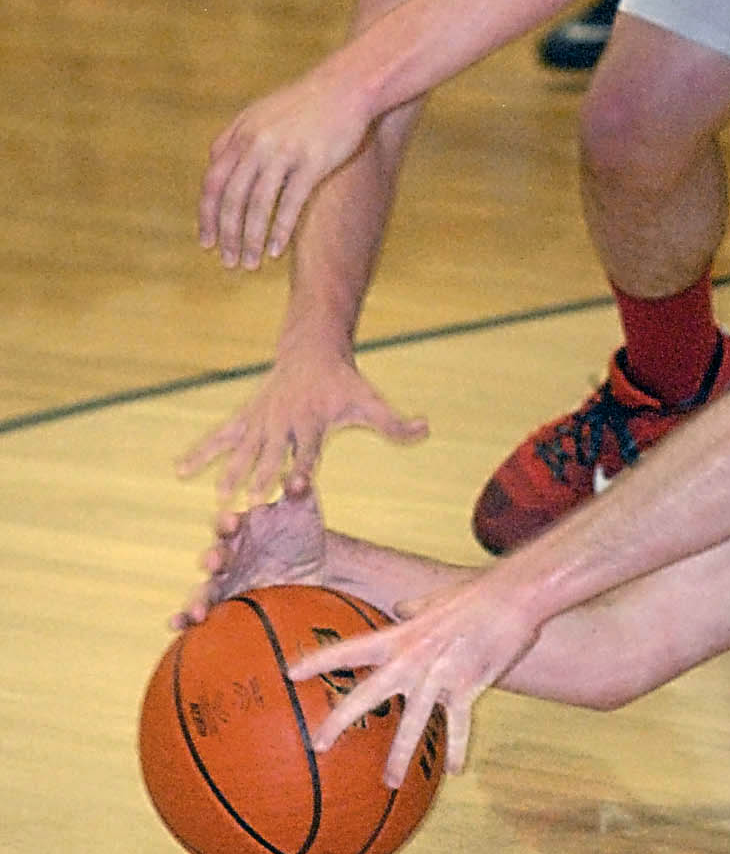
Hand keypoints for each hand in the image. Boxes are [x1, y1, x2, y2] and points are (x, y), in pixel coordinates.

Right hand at [176, 350, 428, 502]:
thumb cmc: (344, 383)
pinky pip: (220, 435)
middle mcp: (284, 422)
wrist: (312, 349)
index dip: (301, 468)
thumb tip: (425, 428)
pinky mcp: (246, 417)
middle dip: (261, 477)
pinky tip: (180, 470)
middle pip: (271, 454)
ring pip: (242, 449)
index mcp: (313, 422)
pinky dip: (201, 452)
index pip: (307, 450)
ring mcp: (262, 420)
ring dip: (229, 472)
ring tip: (218, 497)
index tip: (293, 489)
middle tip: (248, 504)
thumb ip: (395, 422)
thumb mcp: (371, 401)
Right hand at [176, 486, 329, 628]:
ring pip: (205, 591)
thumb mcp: (303, 509)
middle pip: (214, 557)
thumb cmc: (302, 530)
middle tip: (214, 562)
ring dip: (197, 600)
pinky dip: (187, 622)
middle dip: (213, 559)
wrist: (314, 564)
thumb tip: (298, 478)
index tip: (233, 520)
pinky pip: (205, 615)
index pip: (228, 523)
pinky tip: (177, 627)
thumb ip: (299, 491)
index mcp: (242, 529)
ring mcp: (227, 583)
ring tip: (195, 612)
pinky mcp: (230, 606)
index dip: (228, 521)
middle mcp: (229, 555)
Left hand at [198, 63, 375, 268]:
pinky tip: (276, 251)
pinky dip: (280, 230)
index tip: (206, 242)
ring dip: (250, 239)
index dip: (207, 216)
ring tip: (249, 264)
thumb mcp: (261, 115)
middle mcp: (256, 144)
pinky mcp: (312, 161)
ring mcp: (283, 152)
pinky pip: (289, 203)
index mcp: (240, 134)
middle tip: (227, 262)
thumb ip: (237, 140)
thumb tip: (217, 169)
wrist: (346, 87)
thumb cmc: (305, 105)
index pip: (213, 183)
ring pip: (256, 205)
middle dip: (226, 235)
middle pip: (231, 198)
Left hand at [288, 571, 537, 786]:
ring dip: (399, 755)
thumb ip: (414, 606)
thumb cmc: (477, 594)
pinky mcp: (468, 687)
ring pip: (412, 723)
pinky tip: (456, 770)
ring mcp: (440, 675)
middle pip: (368, 694)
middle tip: (318, 745)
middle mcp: (413, 658)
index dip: (319, 660)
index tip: (290, 674)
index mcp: (402, 635)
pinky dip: (458, 748)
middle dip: (340, 720)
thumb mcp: (437, 598)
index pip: (350, 649)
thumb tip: (401, 606)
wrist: (515, 595)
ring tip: (388, 782)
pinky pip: (459, 725)